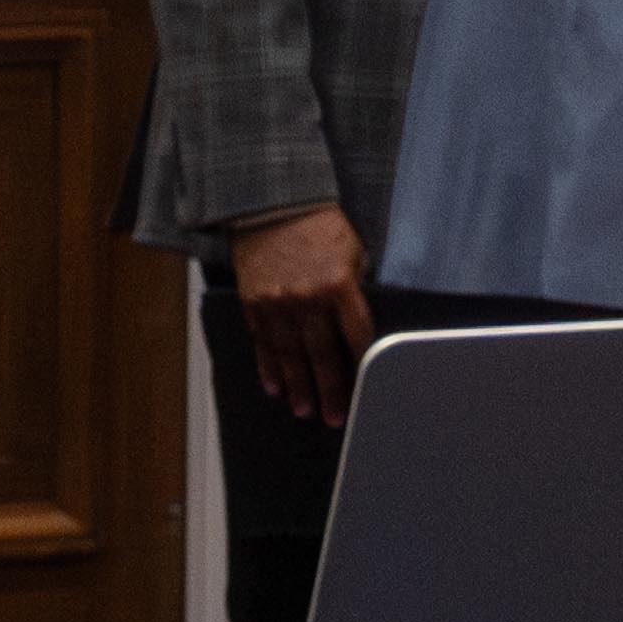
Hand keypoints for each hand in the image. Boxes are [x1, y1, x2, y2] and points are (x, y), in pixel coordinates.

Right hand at [227, 203, 378, 425]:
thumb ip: (356, 288)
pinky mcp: (254, 303)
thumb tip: (357, 323)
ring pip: (290, 356)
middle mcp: (308, 299)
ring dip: (298, 388)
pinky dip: (268, 368)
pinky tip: (275, 388)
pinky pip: (263, 343)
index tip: (368, 388)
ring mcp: (278, 303)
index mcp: (339, 285)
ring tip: (304, 411)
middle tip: (334, 418)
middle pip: (322, 356)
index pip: (357, 336)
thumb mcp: (353, 250)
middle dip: (329, 391)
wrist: (273, 203)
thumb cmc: (319, 226)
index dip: (363, 364)